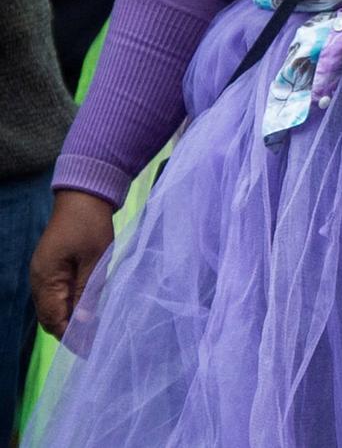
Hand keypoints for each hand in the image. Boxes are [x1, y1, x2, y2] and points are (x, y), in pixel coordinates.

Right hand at [30, 190, 115, 336]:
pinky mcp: (52, 269)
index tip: (90, 350)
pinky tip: (85, 312)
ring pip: (52, 309)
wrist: (83, 197)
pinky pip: (56, 296)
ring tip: (92, 333)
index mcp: (47, 280)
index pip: (55, 320)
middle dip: (69, 333)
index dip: (71, 337)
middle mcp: (39, 280)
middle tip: (93, 345)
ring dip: (69, 321)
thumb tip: (84, 323)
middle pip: (50, 318)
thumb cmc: (90, 225)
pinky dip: (68, 307)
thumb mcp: (95, 259)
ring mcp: (43, 275)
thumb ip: (88, 291)